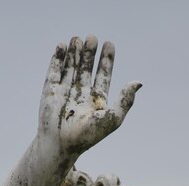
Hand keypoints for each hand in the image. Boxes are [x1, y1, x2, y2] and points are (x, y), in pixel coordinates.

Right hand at [38, 35, 141, 154]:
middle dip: (90, 53)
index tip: (109, 44)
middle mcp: (81, 95)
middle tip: (93, 37)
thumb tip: (138, 82)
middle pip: (86, 68)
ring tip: (77, 39)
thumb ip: (125, 100)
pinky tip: (61, 46)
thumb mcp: (112, 118)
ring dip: (74, 53)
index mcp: (97, 101)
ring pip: (71, 67)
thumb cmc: (87, 136)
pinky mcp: (50, 92)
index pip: (103, 75)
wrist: (60, 144)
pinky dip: (57, 59)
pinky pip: (54, 72)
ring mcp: (65, 92)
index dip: (106, 60)